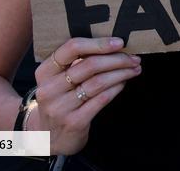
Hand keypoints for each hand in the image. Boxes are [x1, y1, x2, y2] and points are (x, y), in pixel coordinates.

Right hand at [32, 37, 140, 154]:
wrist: (47, 138)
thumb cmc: (59, 100)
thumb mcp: (58, 80)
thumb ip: (76, 63)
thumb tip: (112, 45)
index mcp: (45, 71)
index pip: (72, 48)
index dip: (98, 43)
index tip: (119, 42)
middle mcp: (49, 88)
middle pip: (90, 65)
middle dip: (117, 59)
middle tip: (134, 58)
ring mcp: (60, 107)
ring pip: (98, 82)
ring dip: (121, 73)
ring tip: (134, 69)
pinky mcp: (74, 122)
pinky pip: (101, 99)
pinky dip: (116, 88)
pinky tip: (123, 83)